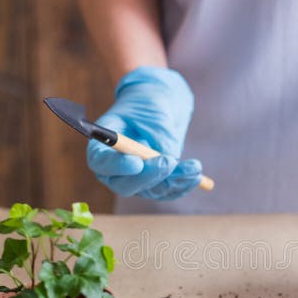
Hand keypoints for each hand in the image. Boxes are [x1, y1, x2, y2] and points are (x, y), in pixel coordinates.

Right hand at [86, 67, 201, 199]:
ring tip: (194, 166)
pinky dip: (182, 184)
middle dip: (149, 176)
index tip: (136, 162)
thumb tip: (169, 158)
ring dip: (174, 180)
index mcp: (102, 146)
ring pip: (151, 190)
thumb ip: (158, 136)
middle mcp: (115, 169)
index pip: (101, 163)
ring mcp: (134, 180)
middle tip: (169, 161)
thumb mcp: (151, 113)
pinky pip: (167, 191)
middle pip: (125, 185)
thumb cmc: (147, 105)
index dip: (117, 166)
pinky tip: (195, 174)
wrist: (158, 108)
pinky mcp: (154, 184)